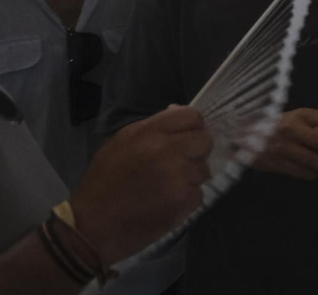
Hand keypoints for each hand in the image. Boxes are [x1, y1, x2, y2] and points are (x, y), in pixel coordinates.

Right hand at [71, 106, 211, 264]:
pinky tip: (166, 204)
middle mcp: (167, 150)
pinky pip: (199, 193)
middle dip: (196, 152)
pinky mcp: (185, 199)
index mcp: (148, 132)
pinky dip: (187, 200)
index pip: (191, 116)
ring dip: (190, 179)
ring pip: (203, 170)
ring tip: (166, 188)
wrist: (93, 227)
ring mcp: (179, 175)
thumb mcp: (119, 144)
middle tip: (179, 165)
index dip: (193, 127)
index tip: (186, 138)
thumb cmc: (103, 184)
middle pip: (205, 141)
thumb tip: (177, 110)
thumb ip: (151, 127)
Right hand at [252, 108, 317, 179]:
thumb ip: (317, 126)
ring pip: (314, 161)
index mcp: (300, 114)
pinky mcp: (275, 163)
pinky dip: (312, 174)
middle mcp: (292, 129)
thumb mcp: (294, 119)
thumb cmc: (273, 126)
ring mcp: (282, 147)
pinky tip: (312, 171)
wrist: (239, 137)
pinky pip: (302, 172)